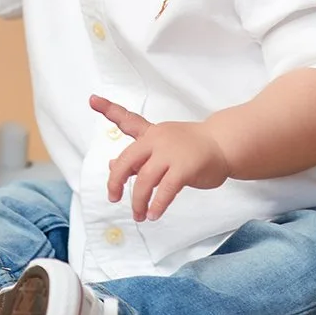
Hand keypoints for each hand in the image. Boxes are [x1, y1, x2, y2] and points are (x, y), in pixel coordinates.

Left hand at [91, 95, 229, 221]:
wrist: (223, 144)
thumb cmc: (191, 147)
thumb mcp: (161, 147)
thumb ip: (138, 157)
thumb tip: (112, 165)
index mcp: (151, 133)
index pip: (127, 120)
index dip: (108, 109)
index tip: (92, 99)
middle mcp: (157, 140)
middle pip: (127, 161)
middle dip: (116, 182)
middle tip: (113, 197)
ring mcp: (171, 153)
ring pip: (144, 180)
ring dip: (138, 201)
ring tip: (139, 215)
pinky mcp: (185, 168)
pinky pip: (165, 190)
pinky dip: (157, 205)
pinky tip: (153, 214)